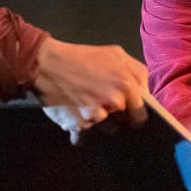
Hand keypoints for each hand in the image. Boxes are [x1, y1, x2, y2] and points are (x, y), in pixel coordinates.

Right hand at [33, 37, 148, 130]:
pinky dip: (80, 130)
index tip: (128, 113)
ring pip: (105, 129)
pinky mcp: (79, 126)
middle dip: (115, 116)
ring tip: (85, 105)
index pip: (141, 114)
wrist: (45, 64)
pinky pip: (85, 136)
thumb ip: (137, 72)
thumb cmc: (81, 57)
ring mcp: (96, 117)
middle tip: (100, 101)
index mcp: (127, 86)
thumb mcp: (115, 54)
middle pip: (122, 123)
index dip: (134, 114)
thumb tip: (145, 91)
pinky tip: (75, 115)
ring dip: (98, 123)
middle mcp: (114, 103)